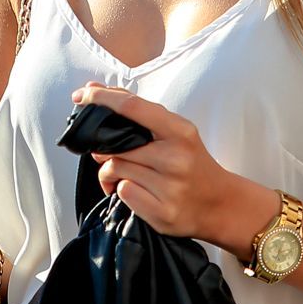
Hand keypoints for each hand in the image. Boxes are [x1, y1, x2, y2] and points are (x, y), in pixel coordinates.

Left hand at [72, 84, 269, 249]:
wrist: (220, 203)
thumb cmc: (191, 162)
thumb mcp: (174, 132)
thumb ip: (137, 113)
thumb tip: (92, 90)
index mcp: (180, 131)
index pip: (132, 107)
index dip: (102, 98)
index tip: (82, 95)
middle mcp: (176, 158)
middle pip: (116, 146)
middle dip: (102, 148)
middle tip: (106, 152)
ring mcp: (170, 188)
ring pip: (114, 169)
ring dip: (109, 171)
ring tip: (121, 174)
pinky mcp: (162, 213)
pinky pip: (122, 192)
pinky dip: (119, 190)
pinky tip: (134, 190)